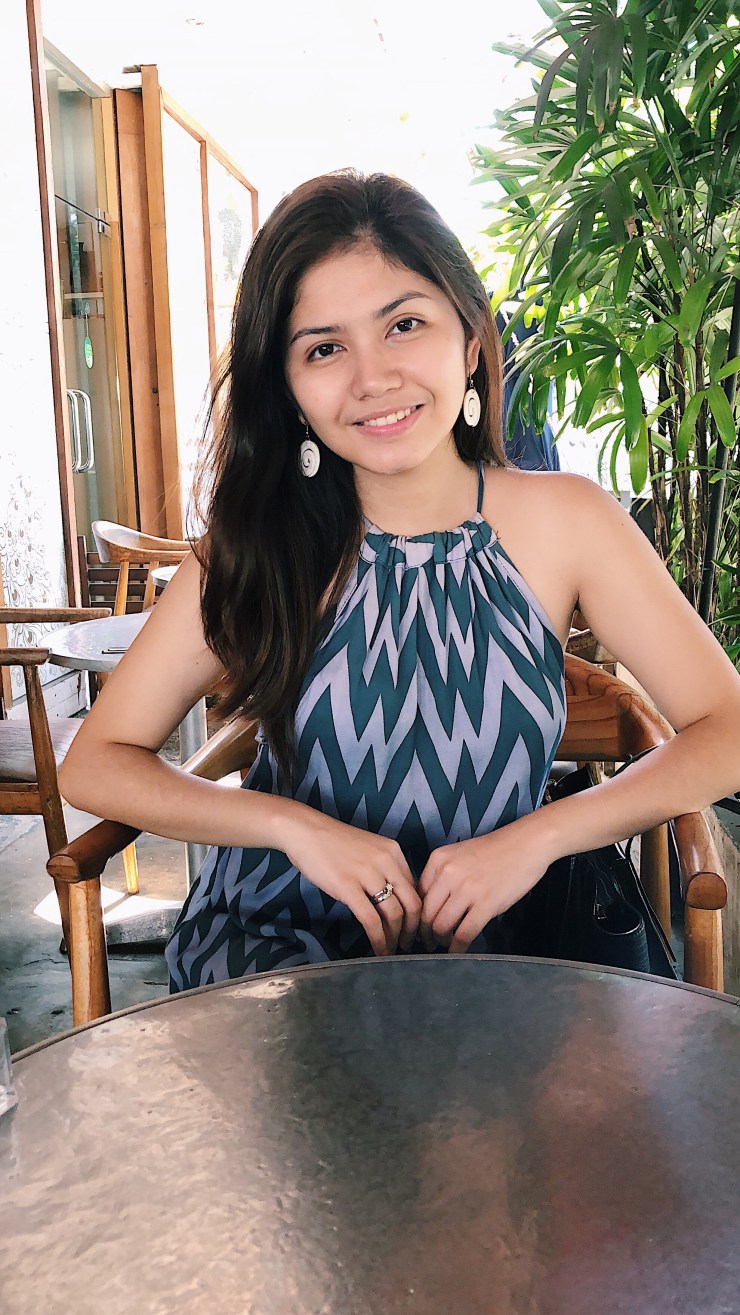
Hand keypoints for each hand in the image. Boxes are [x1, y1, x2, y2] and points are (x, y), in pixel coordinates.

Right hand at [281, 804, 420, 956]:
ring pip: (394, 914)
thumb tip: (394, 898)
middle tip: (407, 945)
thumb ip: (384, 870)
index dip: (418, 914)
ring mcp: (367, 874)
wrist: (304, 831)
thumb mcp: (368, 849)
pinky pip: (371, 919)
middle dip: (413, 930)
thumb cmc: (333, 842)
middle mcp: (386, 862)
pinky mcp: (347, 886)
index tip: (414, 929)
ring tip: (391, 951)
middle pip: (412, 904)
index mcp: (393, 852)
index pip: (416, 889)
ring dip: (395, 938)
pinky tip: (378, 948)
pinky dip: (378, 939)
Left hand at [418, 816, 555, 954]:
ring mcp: (467, 889)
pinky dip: (457, 947)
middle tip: (428, 942)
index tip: (419, 926)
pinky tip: (458, 951)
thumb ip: (443, 876)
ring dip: (440, 941)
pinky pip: (464, 933)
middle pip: (426, 914)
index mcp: (438, 860)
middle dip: (424, 933)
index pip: (417, 895)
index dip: (416, 915)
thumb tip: (432, 905)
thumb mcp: (459, 855)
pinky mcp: (486, 904)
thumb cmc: (496, 850)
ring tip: (444, 946)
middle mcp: (448, 873)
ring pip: (441, 926)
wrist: (527, 843)